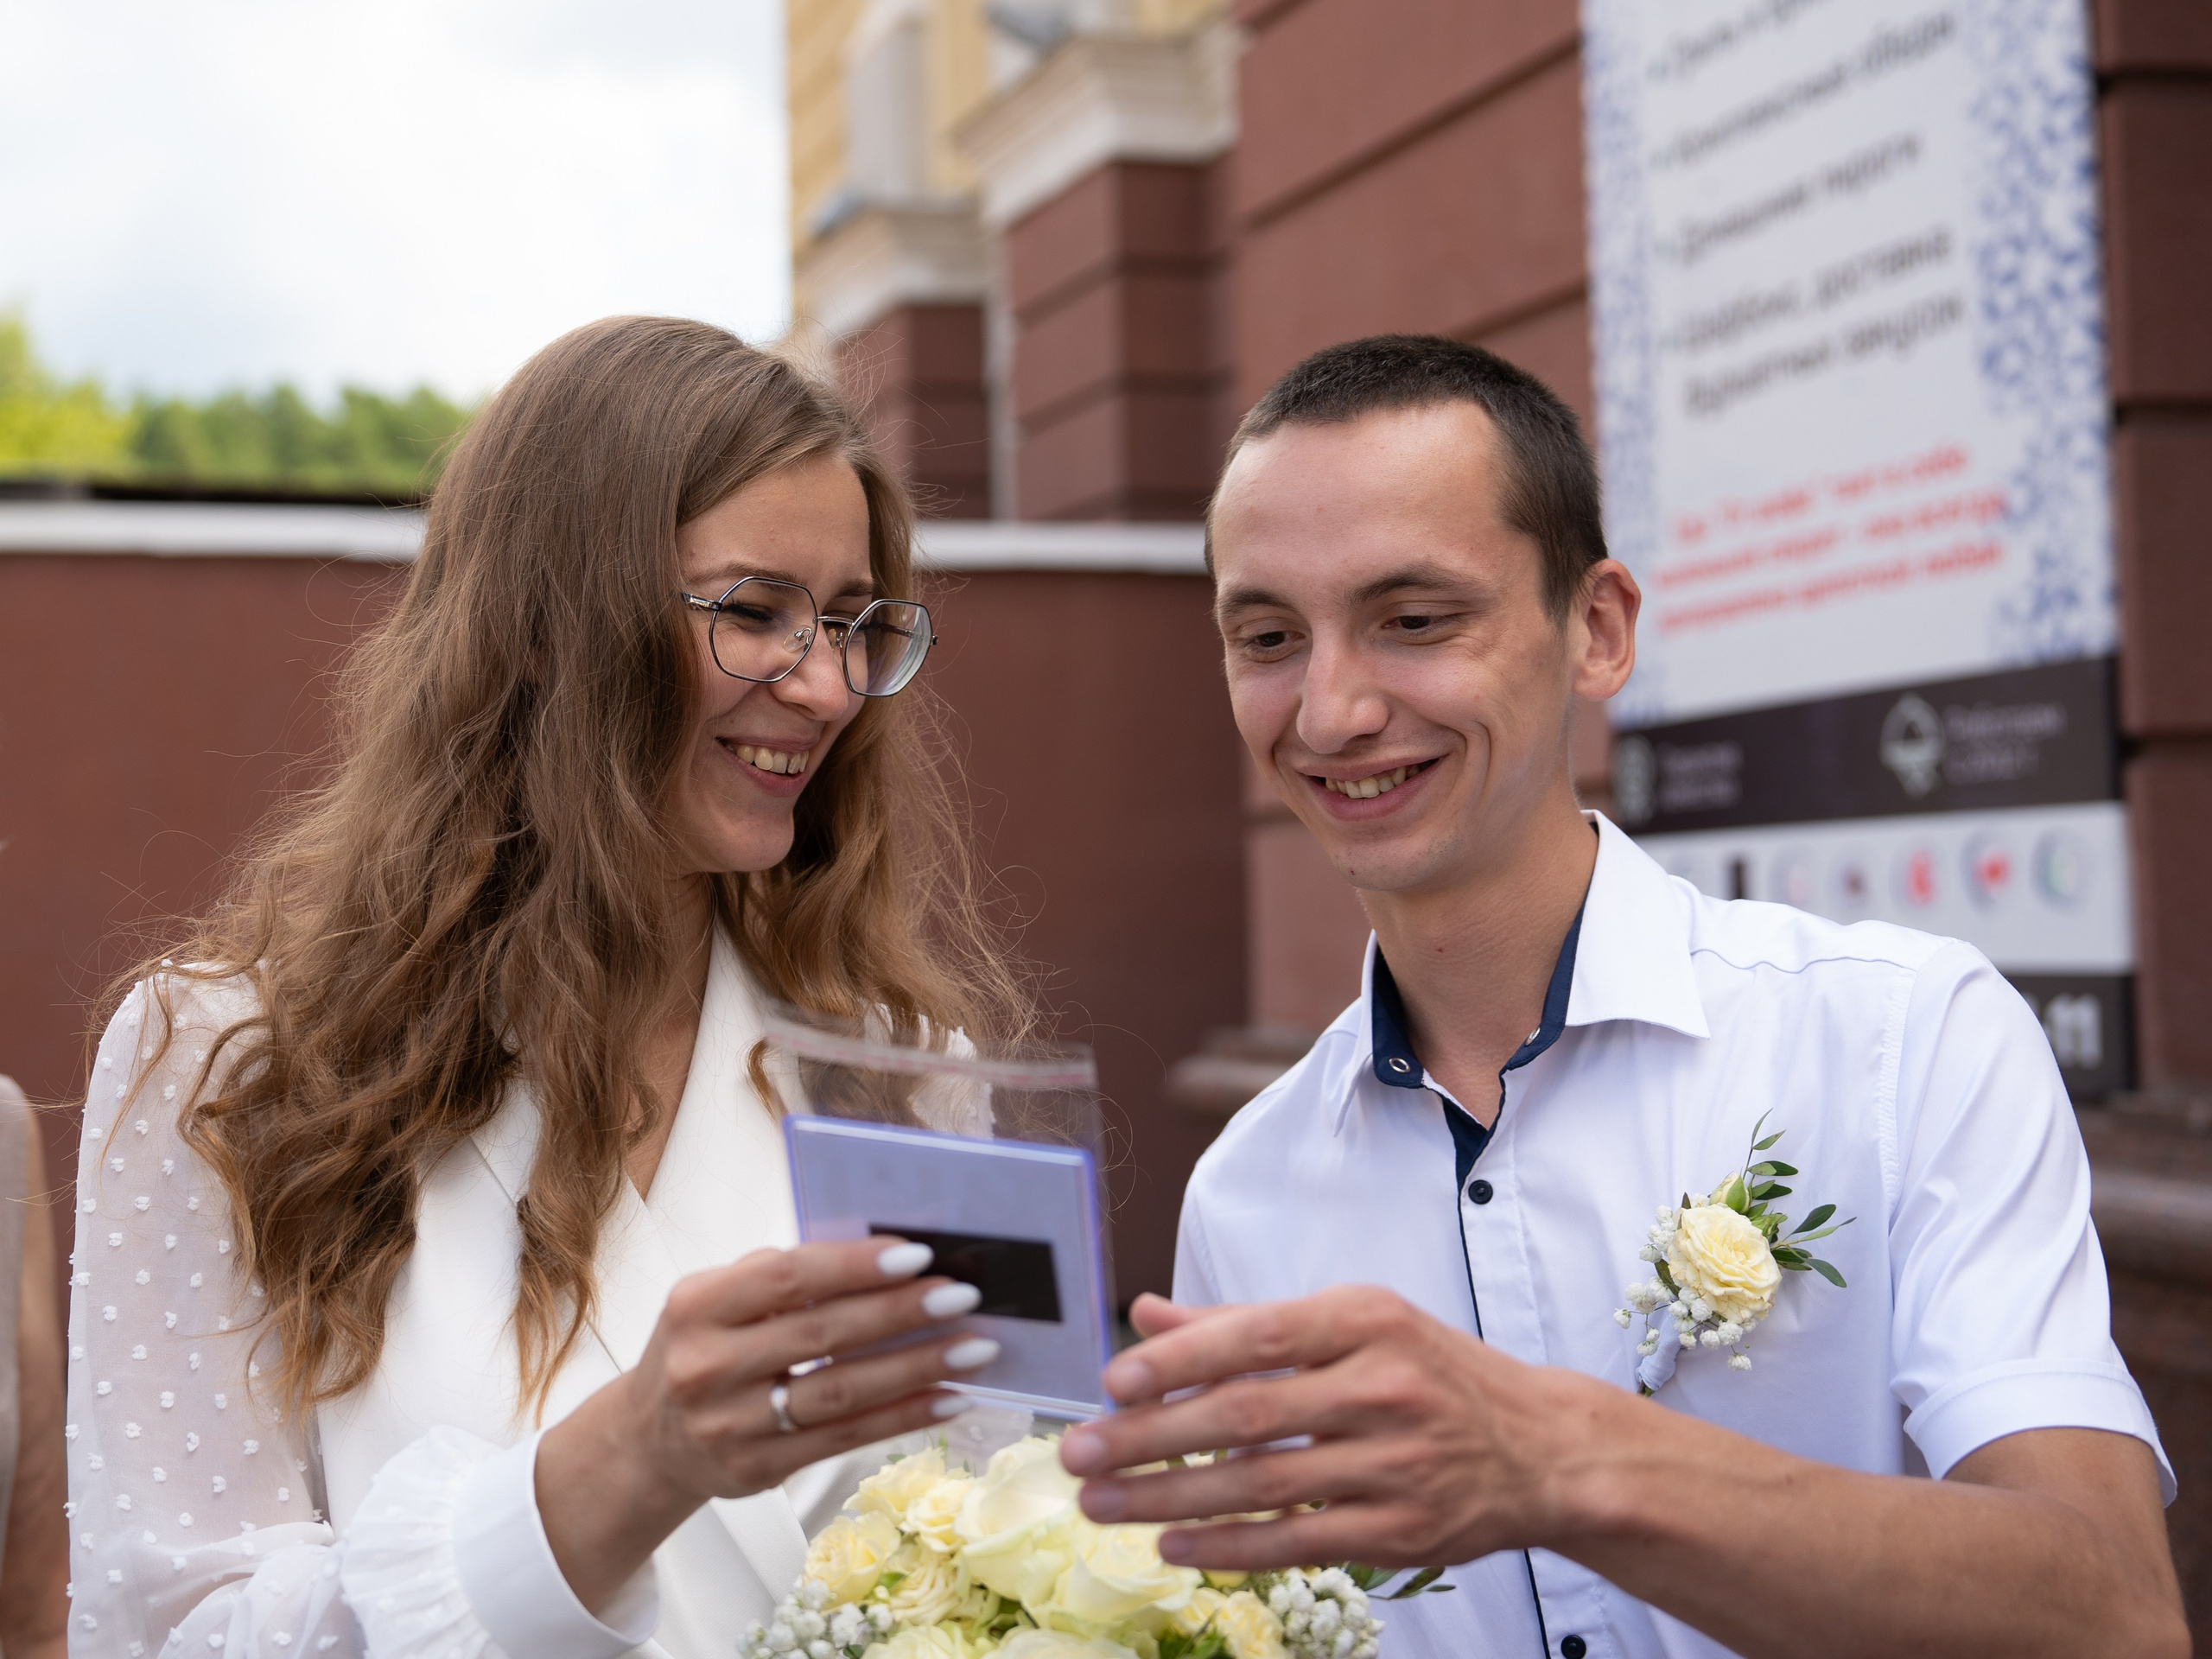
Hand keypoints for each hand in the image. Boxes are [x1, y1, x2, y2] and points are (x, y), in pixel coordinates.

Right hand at [540, 1238, 998, 1608]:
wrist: (646, 1441)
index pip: (786, 1277)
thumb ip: (781, 1279)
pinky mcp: (757, 1470)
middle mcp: (707, 1366)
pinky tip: (949, 1398)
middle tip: (962, 1295)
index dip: (854, 1265)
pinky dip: (904, 1417)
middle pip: (821, 1335)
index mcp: (697, 1306)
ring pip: (840, 1392)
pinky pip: (845, 1439)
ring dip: (917, 1368)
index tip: (917, 1254)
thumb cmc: (703, 1348)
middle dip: (901, 1313)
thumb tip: (881, 1256)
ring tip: (975, 1349)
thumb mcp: (716, 1301)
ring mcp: (730, 1425)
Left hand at [1057, 1287, 1613, 1571]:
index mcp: (1365, 1318)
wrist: (1543, 1448)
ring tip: (1102, 1502)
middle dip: (1150, 1438)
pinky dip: (1229, 1546)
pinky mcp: (1401, 1531)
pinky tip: (1172, 1542)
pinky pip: (1298, 1540)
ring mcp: (1396, 1464)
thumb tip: (1146, 1315)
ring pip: (1262, 1485)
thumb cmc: (1429, 1373)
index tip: (1112, 1381)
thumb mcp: (1352, 1324)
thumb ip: (1244, 1322)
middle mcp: (1383, 1385)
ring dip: (1169, 1497)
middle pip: (1246, 1415)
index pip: (1257, 1333)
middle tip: (1077, 1452)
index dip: (1179, 1359)